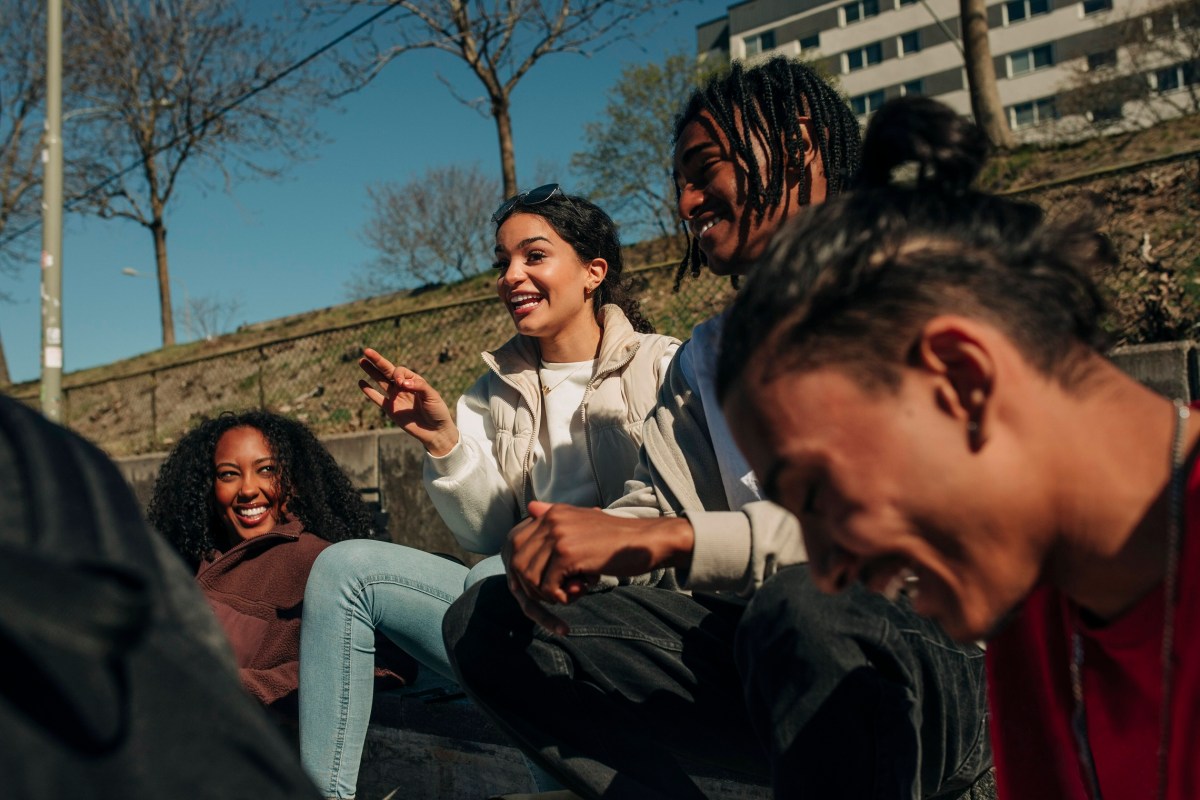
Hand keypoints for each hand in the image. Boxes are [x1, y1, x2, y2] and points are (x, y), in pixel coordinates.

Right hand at [358, 347, 457, 455]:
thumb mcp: (432, 396)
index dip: (398, 375)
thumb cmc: (437, 411)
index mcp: (414, 381)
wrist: (436, 431)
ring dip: (371, 371)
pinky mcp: (391, 409)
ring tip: (361, 361)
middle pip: (387, 371)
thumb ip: (418, 387)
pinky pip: (378, 399)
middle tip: (367, 351)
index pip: (400, 371)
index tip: (403, 385)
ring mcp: (396, 397)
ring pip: (380, 382)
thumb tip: (402, 383)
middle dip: (378, 361)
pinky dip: (369, 392)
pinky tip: (361, 383)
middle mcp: (403, 387)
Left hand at [504, 501, 694, 631]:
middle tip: (557, 591)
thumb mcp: (582, 521)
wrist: (645, 541)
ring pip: (529, 577)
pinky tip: (581, 591)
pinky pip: (548, 587)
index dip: (524, 568)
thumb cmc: (616, 538)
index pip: (516, 543)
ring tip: (571, 591)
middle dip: (531, 584)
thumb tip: (531, 507)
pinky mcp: (568, 554)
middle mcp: (550, 520)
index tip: (543, 581)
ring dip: (547, 593)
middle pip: (517, 562)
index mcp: (551, 513)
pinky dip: (560, 597)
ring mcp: (558, 536)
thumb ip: (555, 517)